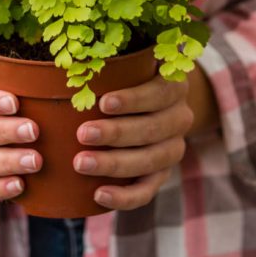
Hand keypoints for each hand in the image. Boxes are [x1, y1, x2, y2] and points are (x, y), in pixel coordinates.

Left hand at [73, 74, 194, 210]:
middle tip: (83, 134)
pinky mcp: (162, 174)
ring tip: (81, 163)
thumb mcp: (126, 65)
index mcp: (174, 86)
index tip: (104, 102)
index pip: (159, 93)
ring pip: (150, 161)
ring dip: (114, 164)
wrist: (153, 104)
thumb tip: (76, 59)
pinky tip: (99, 194)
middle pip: (153, 130)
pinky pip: (148, 190)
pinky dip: (125, 197)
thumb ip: (109, 62)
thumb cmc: (127, 78)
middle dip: (116, 133)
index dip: (134, 99)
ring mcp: (173, 148)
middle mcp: (179, 118)